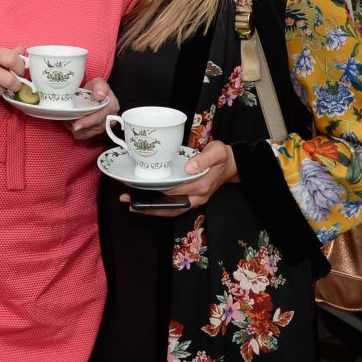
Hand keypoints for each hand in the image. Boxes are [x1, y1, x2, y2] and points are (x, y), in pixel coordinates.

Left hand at [69, 77, 117, 139]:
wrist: (93, 93)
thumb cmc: (96, 88)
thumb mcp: (98, 82)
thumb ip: (100, 87)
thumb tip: (99, 95)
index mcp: (112, 106)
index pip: (101, 117)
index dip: (88, 122)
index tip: (77, 125)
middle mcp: (110, 117)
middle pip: (96, 127)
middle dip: (82, 128)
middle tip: (71, 127)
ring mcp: (104, 124)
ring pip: (91, 132)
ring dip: (80, 131)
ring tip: (69, 124)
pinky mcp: (98, 129)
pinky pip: (88, 135)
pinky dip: (79, 133)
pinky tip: (73, 127)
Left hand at [122, 140, 239, 216]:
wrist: (232, 164)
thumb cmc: (222, 157)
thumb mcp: (216, 152)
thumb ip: (204, 159)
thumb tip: (189, 167)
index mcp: (201, 187)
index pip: (175, 192)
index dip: (157, 191)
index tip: (142, 190)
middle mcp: (197, 197)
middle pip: (170, 207)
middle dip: (149, 206)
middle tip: (129, 201)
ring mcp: (194, 199)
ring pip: (170, 209)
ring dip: (152, 209)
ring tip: (132, 205)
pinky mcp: (191, 198)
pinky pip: (173, 206)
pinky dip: (159, 206)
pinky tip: (147, 201)